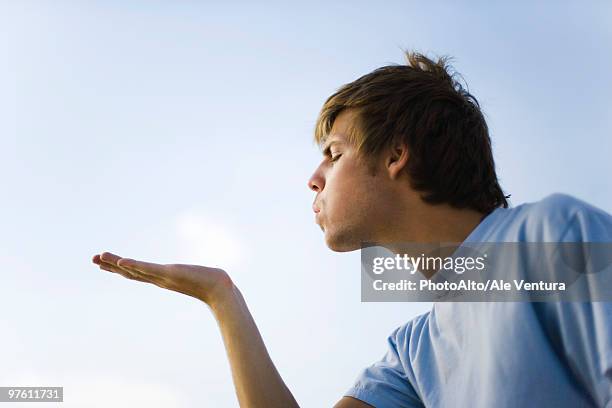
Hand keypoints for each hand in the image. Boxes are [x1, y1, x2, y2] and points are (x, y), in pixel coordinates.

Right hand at [92, 252, 233, 306]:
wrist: (220, 290)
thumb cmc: (211, 284)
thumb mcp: (197, 276)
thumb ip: (194, 275)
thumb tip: (199, 272)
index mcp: (162, 278)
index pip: (136, 272)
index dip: (120, 268)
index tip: (105, 262)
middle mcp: (159, 279)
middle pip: (130, 272)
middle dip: (111, 266)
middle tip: (93, 259)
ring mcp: (162, 277)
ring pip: (135, 269)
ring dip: (117, 263)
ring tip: (99, 257)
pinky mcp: (169, 273)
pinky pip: (148, 268)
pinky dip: (135, 265)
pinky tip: (122, 261)